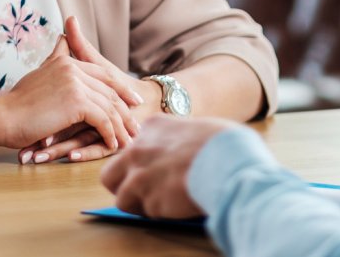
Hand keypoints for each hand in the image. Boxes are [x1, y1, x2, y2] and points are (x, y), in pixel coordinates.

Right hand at [0, 32, 140, 162]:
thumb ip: (56, 56)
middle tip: (136, 124)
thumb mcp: (40, 73)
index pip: (102, 74)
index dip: (119, 89)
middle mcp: (73, 68)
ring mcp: (76, 84)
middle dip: (125, 109)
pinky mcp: (76, 102)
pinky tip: (114, 145)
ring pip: (109, 106)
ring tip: (129, 140)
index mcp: (66, 61)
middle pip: (109, 90)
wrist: (0, 117)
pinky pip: (102, 119)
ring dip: (121, 126)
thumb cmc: (16, 103)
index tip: (131, 101)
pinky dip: (110, 134)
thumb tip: (64, 36)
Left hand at [101, 115, 232, 218]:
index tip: (155, 168)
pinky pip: (148, 213)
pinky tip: (178, 204)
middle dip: (122, 185)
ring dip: (140, 204)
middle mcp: (138, 150)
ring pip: (122, 199)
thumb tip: (179, 154)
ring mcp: (141, 177)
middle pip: (110, 174)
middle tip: (141, 191)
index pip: (132, 147)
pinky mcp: (150, 202)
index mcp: (152, 126)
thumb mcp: (194, 127)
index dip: (142, 162)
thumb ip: (176, 139)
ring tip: (164, 202)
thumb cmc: (223, 142)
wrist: (229, 160)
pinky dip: (161, 212)